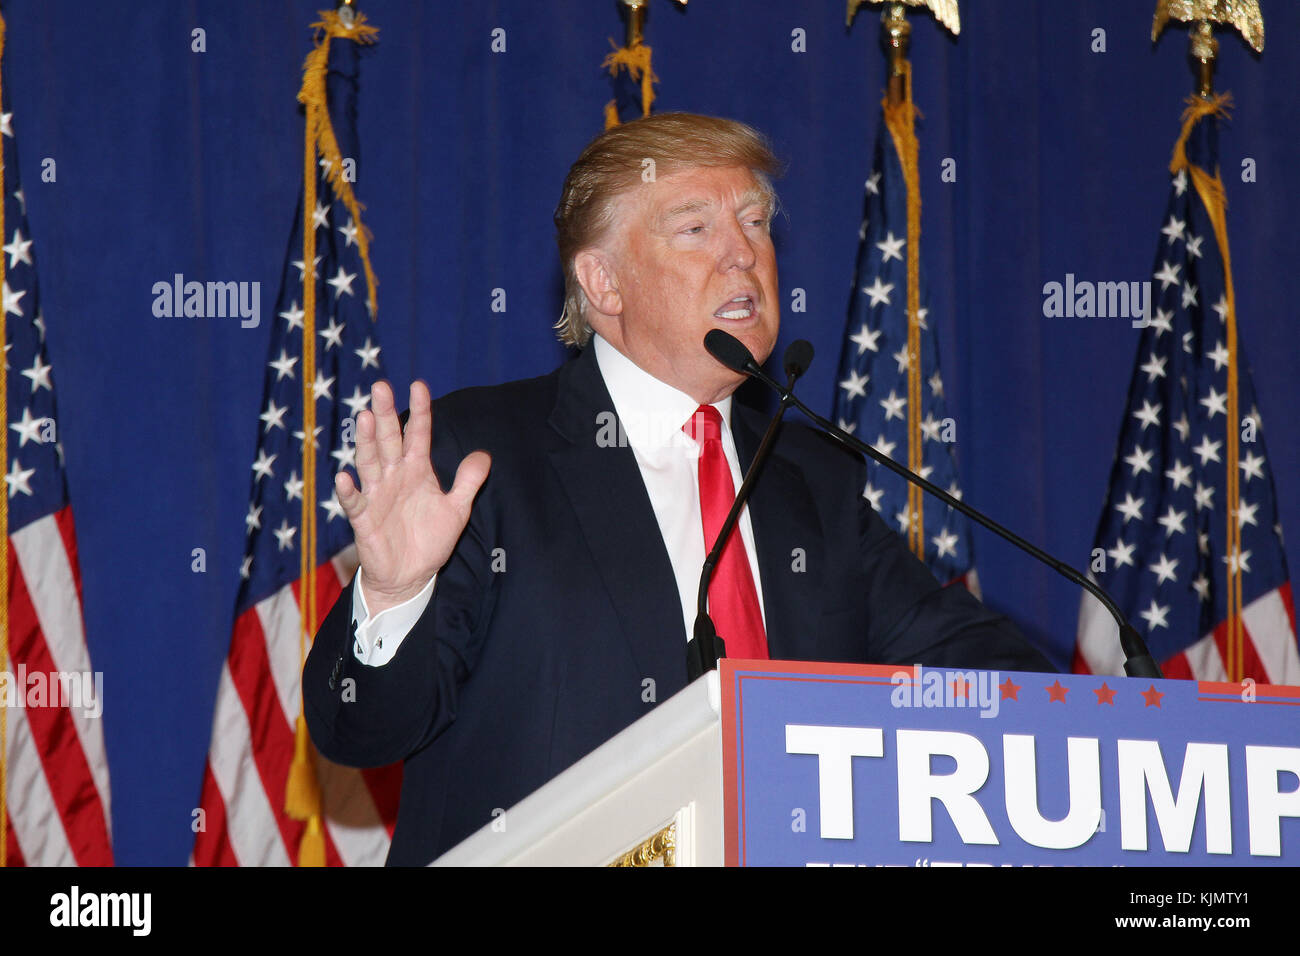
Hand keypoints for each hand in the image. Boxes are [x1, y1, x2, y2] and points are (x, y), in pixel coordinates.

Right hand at [335, 380, 490, 614]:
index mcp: (416, 471)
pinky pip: (354, 503)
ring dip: (367, 442)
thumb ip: (468, 482)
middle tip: (382, 386)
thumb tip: (484, 454)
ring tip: (366, 418)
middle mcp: (394, 477)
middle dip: (386, 414)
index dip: (420, 412)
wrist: (411, 577)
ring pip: (370, 463)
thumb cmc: (430, 540)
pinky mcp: (364, 520)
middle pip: (389, 440)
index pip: (418, 435)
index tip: (419, 385)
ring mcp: (377, 496)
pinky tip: (343, 477)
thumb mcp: (457, 510)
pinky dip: (348, 491)